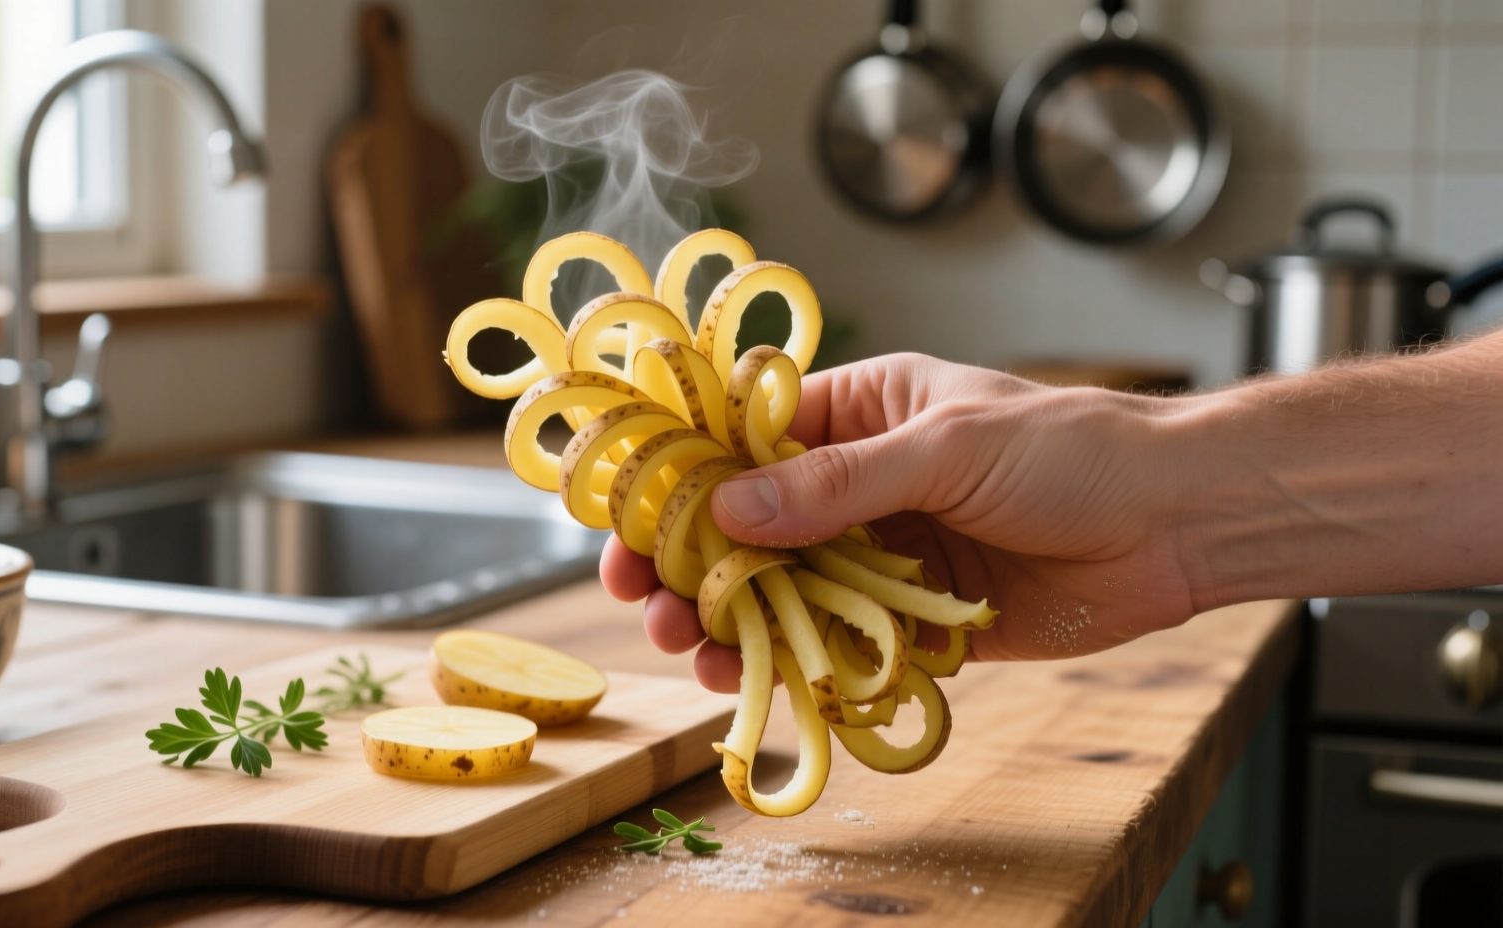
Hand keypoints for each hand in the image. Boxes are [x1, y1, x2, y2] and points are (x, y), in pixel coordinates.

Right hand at [600, 352, 1203, 691]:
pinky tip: (753, 675)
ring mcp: (887, 553)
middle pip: (752, 522)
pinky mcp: (917, 619)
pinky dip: (795, 659)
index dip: (683, 475)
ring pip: (786, 587)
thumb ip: (839, 484)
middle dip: (692, 557)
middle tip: (644, 595)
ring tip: (688, 644)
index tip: (629, 515)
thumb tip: (730, 510)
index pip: (748, 438)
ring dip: (732, 615)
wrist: (1177, 520)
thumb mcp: (947, 446)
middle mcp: (864, 483)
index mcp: (864, 412)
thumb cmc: (1074, 449)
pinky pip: (840, 641)